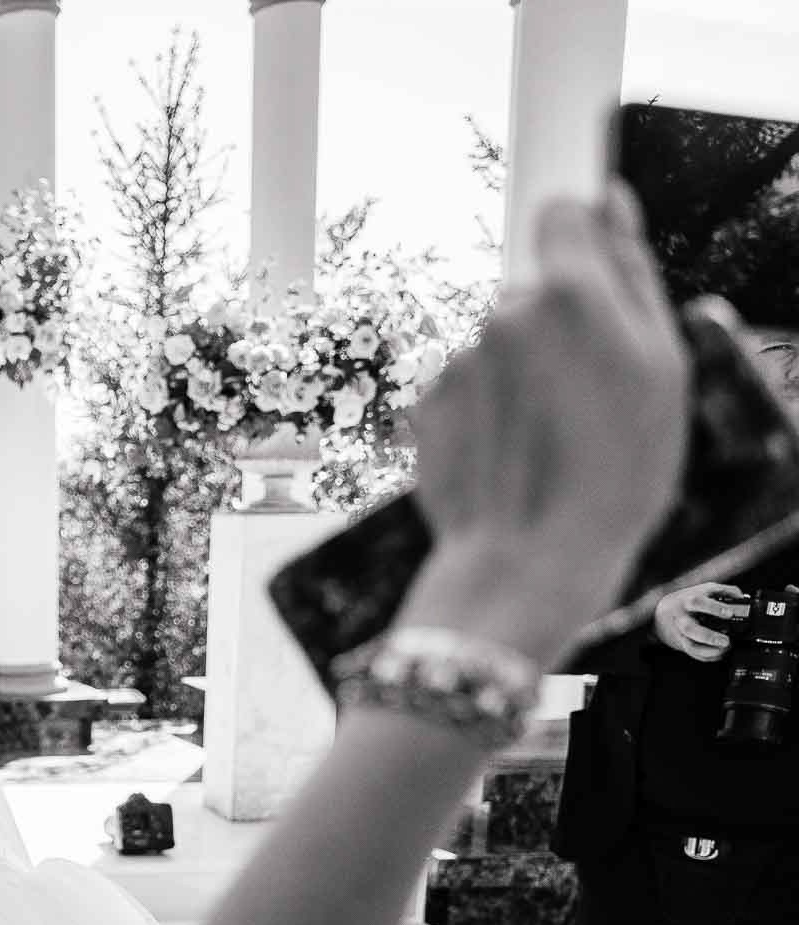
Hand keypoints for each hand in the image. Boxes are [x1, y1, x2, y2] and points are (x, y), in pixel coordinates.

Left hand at [397, 186, 689, 665]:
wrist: (528, 560)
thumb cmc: (613, 471)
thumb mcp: (660, 369)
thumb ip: (631, 273)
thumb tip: (611, 202)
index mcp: (568, 295)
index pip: (559, 211)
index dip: (578, 235)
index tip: (589, 264)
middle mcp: (501, 316)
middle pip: (532, 295)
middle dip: (557, 330)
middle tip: (585, 400)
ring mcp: (457, 360)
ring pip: (499, 348)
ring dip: (521, 379)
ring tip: (548, 442)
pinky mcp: (426, 403)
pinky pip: (468, 391)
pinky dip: (487, 415)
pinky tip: (510, 458)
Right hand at [654, 581, 749, 661]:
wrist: (660, 613)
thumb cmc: (685, 601)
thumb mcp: (703, 590)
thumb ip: (724, 591)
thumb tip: (742, 597)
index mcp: (687, 602)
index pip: (698, 603)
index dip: (714, 608)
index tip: (730, 613)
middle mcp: (682, 618)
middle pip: (690, 629)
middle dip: (709, 637)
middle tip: (726, 641)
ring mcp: (680, 633)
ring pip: (691, 646)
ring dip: (709, 651)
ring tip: (724, 649)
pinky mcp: (681, 644)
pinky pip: (693, 654)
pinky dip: (708, 656)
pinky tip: (719, 653)